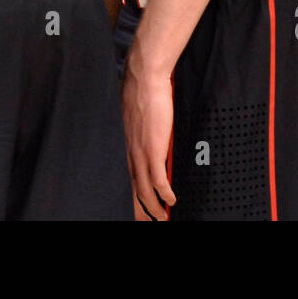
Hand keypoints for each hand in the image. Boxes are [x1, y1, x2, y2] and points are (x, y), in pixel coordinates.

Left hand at [122, 52, 175, 219]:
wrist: (144, 78)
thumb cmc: (142, 91)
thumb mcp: (138, 115)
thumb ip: (141, 128)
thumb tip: (148, 131)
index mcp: (127, 144)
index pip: (128, 176)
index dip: (133, 194)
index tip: (139, 206)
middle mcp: (130, 151)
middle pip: (133, 188)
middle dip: (141, 208)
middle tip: (148, 220)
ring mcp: (141, 152)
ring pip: (144, 189)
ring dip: (153, 207)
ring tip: (161, 218)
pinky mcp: (153, 149)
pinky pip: (159, 180)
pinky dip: (165, 194)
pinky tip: (171, 201)